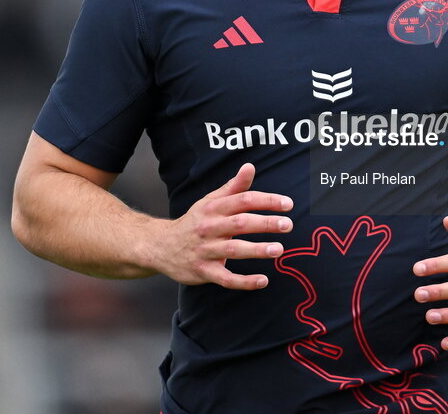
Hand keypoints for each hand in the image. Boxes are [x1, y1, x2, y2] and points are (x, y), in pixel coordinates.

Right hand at [150, 163, 292, 289]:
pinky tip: (263, 280)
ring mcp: (206, 250)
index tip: (288, 204)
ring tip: (278, 249)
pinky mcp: (203, 271)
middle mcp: (210, 227)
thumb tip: (250, 167)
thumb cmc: (194, 221)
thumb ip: (233, 187)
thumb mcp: (210, 201)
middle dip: (265, 223)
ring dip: (257, 250)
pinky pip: (225, 278)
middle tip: (288, 224)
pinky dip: (244, 281)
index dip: (267, 200)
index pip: (243, 200)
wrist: (160, 246)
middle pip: (240, 223)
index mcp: (214, 208)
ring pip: (234, 250)